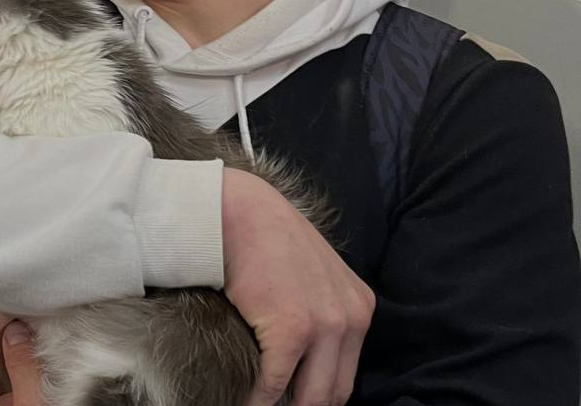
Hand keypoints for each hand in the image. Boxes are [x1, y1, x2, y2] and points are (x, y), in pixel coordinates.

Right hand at [222, 169, 375, 405]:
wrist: (240, 212)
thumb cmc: (265, 239)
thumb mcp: (314, 274)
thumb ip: (321, 309)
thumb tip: (304, 356)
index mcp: (360, 308)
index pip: (347, 375)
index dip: (320, 395)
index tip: (295, 400)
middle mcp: (350, 319)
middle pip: (334, 392)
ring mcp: (323, 326)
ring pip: (311, 396)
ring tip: (262, 405)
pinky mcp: (290, 331)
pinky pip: (275, 382)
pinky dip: (258, 398)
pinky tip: (245, 399)